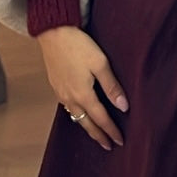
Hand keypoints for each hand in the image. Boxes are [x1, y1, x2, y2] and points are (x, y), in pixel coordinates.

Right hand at [37, 25, 128, 150]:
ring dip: (87, 127)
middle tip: (108, 145)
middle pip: (86, 123)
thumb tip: (123, 107)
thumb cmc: (78, 45)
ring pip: (76, 117)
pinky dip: (77, 115)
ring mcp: (60, 93)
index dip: (111, 131)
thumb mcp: (100, 63)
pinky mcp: (55, 86)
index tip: (119, 141)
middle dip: (98, 135)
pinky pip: (68, 107)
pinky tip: (80, 113)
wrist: (52, 32)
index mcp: (83, 94)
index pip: (101, 119)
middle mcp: (70, 98)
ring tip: (96, 133)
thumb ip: (112, 86)